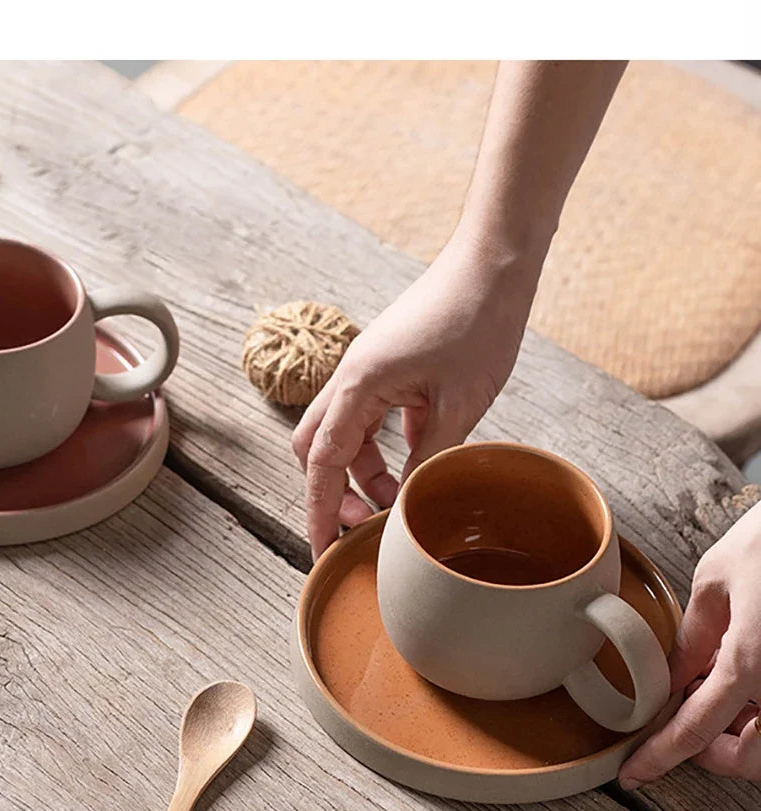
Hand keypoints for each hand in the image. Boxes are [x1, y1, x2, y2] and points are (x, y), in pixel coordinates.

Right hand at [292, 228, 540, 559]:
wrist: (495, 259)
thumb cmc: (478, 318)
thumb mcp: (459, 404)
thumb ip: (428, 459)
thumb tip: (407, 505)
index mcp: (357, 385)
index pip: (322, 464)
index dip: (320, 512)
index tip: (322, 549)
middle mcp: (351, 378)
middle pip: (317, 450)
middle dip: (333, 494)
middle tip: (361, 529)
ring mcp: (369, 371)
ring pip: (347, 437)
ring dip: (366, 474)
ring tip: (400, 502)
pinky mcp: (391, 368)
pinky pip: (374, 418)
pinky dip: (387, 448)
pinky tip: (420, 462)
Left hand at [619, 502, 760, 787]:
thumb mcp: (718, 581)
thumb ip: (693, 639)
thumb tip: (670, 678)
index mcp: (754, 661)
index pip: (696, 730)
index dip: (659, 757)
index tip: (633, 774)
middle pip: (751, 760)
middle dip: (716, 754)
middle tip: (686, 725)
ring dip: (744, 737)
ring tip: (718, 695)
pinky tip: (746, 684)